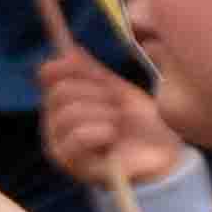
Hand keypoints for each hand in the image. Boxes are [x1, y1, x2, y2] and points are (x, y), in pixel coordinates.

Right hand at [31, 51, 186, 187]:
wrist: (163, 155)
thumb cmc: (141, 124)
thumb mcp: (118, 91)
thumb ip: (93, 72)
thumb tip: (70, 48)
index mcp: (62, 102)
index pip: (48, 74)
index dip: (67, 66)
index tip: (89, 67)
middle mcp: (54, 123)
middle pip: (60, 92)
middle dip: (96, 92)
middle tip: (118, 104)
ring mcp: (60, 145)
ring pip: (68, 113)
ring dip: (104, 112)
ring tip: (119, 121)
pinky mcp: (72, 163)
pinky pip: (77, 136)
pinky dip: (100, 131)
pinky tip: (113, 135)